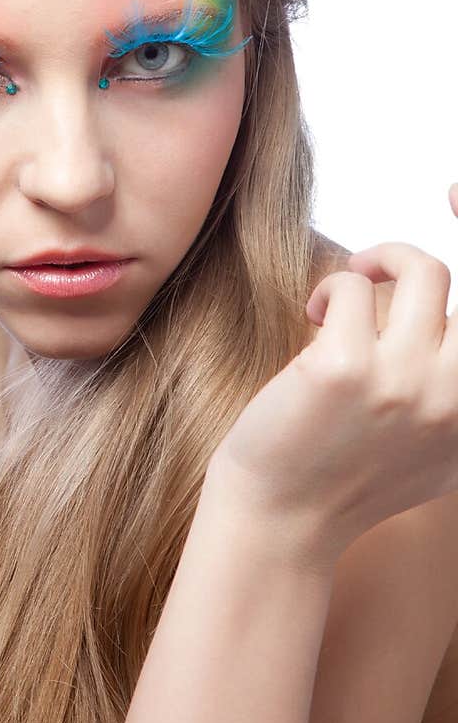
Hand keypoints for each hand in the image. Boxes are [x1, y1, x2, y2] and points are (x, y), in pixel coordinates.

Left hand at [208, 184, 457, 566]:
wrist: (283, 519)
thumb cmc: (351, 480)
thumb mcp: (438, 453)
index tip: (454, 203)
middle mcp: (454, 395)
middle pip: (455, 281)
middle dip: (409, 258)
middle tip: (373, 268)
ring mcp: (402, 380)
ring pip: (417, 270)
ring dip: (372, 265)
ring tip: (337, 299)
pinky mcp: (342, 367)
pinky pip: (348, 288)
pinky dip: (329, 292)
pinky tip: (311, 321)